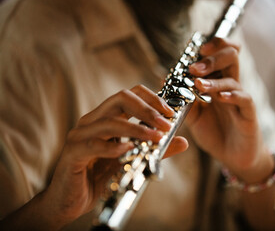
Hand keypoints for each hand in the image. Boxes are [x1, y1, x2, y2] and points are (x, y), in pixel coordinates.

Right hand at [42, 85, 187, 226]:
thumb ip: (155, 150)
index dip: (151, 99)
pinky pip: (93, 145)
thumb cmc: (99, 178)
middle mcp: (92, 121)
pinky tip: (128, 149)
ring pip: (110, 121)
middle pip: (120, 98)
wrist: (70, 201)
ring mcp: (80, 135)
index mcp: (105, 118)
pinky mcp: (73, 153)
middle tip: (165, 123)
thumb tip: (183, 141)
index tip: (170, 113)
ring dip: (137, 128)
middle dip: (147, 109)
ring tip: (155, 138)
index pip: (129, 95)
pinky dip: (113, 146)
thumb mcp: (132, 161)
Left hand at [187, 38, 271, 180]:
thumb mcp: (193, 116)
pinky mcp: (249, 114)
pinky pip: (244, 99)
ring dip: (214, 80)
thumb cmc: (214, 133)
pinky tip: (220, 97)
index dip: (212, 46)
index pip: (219, 54)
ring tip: (198, 85)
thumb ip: (183, 99)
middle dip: (212, 57)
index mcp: (217, 82)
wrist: (232, 157)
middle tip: (194, 68)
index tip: (196, 48)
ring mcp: (240, 99)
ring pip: (233, 78)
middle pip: (231, 57)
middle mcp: (230, 86)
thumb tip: (165, 81)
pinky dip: (231, 95)